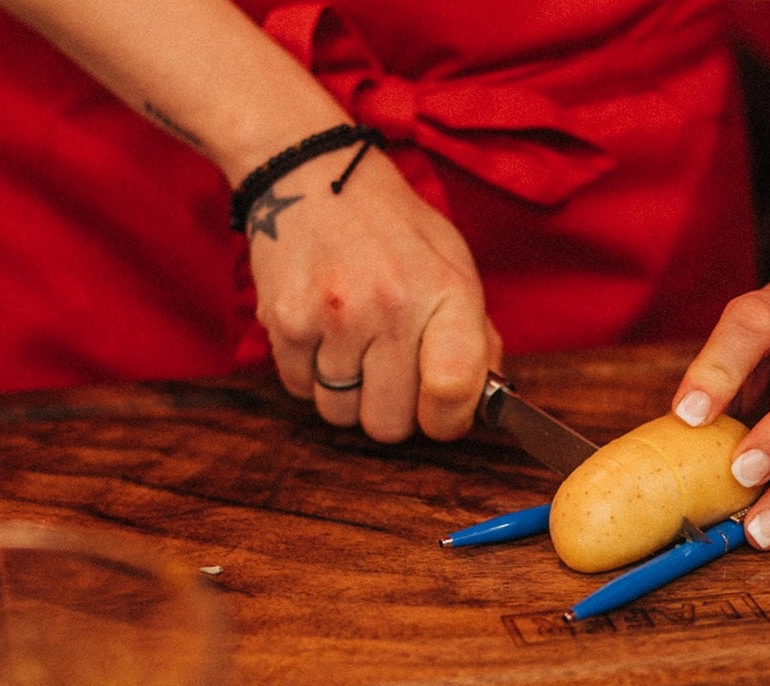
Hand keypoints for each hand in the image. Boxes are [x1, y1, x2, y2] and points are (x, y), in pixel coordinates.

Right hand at [247, 145, 500, 442]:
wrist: (309, 175)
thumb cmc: (390, 228)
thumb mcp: (452, 264)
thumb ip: (475, 338)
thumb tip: (483, 404)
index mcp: (447, 291)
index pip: (454, 392)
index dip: (446, 419)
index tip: (438, 408)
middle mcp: (392, 305)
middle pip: (390, 425)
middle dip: (389, 407)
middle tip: (385, 365)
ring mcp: (335, 316)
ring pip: (340, 414)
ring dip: (345, 391)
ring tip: (349, 339)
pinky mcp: (286, 321)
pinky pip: (299, 389)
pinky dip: (309, 371)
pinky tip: (319, 328)